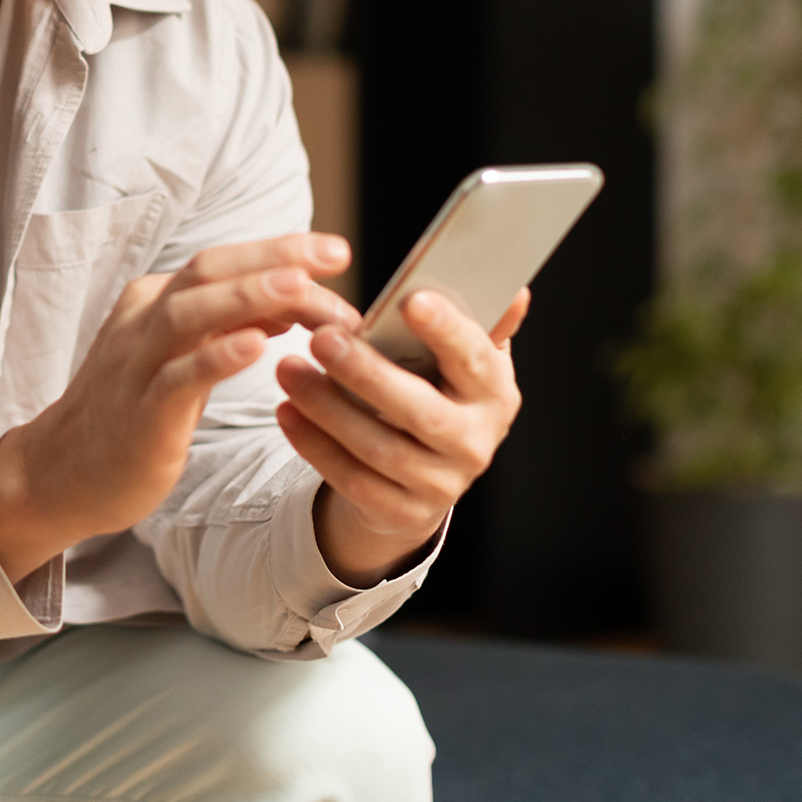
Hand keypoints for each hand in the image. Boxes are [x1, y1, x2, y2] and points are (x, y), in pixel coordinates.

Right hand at [0, 233, 359, 581]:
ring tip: (300, 287)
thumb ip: (230, 324)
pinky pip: (177, 378)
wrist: (61, 471)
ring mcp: (136, 366)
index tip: (335, 250)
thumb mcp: (182, 356)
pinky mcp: (139, 415)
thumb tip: (293, 294)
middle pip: (209, 272)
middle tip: (335, 253)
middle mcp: (143, 322)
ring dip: (248, 297)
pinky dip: (215, 358)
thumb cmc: (132, 410)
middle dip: (274, 258)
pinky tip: (256, 347)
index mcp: (154, 302)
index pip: (221, 261)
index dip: (279, 249)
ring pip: (190, 315)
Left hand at [275, 288, 528, 587]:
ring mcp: (441, 484)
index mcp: (494, 394)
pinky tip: (288, 412)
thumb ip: (477, 322)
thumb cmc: (439, 392)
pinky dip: (314, 444)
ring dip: (327, 408)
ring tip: (288, 369)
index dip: (446, 331)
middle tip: (322, 338)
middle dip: (367, 374)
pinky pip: (351, 479)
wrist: (427, 473)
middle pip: (420, 411)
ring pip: (379, 448)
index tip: (411, 299)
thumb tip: (514, 290)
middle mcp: (475, 443)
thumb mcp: (463, 359)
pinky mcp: (401, 512)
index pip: (474, 359)